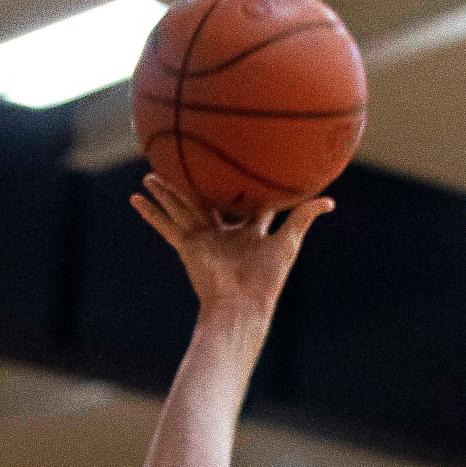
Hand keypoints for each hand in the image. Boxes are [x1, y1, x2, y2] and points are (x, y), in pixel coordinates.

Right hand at [130, 174, 332, 317]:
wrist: (242, 306)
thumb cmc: (267, 279)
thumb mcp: (289, 242)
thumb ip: (304, 218)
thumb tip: (331, 201)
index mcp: (248, 232)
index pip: (244, 202)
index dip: (242, 183)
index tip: (236, 160)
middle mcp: (224, 233)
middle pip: (206, 200)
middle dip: (195, 183)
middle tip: (184, 160)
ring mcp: (204, 239)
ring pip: (181, 207)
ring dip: (165, 191)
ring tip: (149, 173)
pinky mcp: (188, 246)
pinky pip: (166, 226)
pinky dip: (151, 214)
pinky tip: (134, 198)